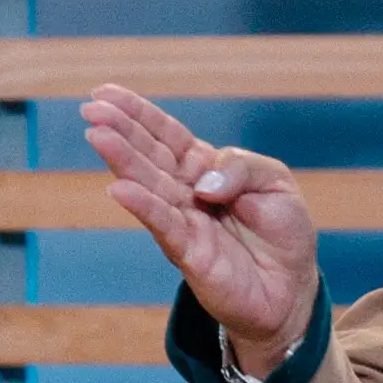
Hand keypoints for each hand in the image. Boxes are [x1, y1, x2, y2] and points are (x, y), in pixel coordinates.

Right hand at [81, 84, 319, 373]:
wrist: (291, 288)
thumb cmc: (282, 231)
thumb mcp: (276, 182)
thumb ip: (242, 167)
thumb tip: (203, 183)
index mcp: (205, 168)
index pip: (166, 135)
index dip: (138, 114)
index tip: (105, 94)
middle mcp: (185, 191)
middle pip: (149, 155)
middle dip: (121, 130)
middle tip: (91, 109)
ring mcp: (183, 221)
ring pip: (149, 185)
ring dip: (123, 160)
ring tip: (99, 136)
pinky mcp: (188, 252)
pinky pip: (163, 224)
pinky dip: (143, 206)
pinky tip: (119, 189)